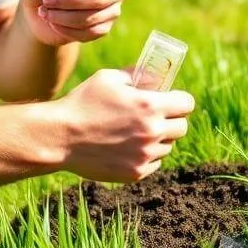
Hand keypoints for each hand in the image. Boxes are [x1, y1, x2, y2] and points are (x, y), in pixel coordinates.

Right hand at [54, 69, 193, 182]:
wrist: (61, 137)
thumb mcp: (109, 78)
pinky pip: (154, 163)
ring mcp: (145, 155)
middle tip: (156, 116)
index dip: (180, 100)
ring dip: (158, 138)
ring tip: (135, 132)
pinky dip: (146, 155)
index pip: (186, 104)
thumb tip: (154, 75)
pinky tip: (127, 147)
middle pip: (182, 127)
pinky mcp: (136, 173)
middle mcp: (152, 132)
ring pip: (167, 146)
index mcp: (149, 105)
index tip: (171, 100)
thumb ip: (137, 74)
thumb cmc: (83, 102)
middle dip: (172, 119)